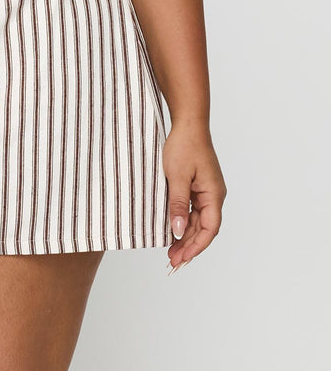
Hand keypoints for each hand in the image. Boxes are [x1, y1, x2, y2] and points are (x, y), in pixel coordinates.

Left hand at [162, 121, 226, 271]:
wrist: (188, 122)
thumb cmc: (184, 145)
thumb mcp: (177, 177)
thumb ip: (177, 205)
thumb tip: (176, 231)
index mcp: (214, 194)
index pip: (209, 229)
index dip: (196, 246)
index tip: (182, 259)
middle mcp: (213, 195)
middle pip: (203, 228)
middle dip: (188, 245)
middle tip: (172, 261)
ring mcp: (206, 190)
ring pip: (197, 220)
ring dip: (185, 235)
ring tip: (170, 251)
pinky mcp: (198, 185)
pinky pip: (192, 209)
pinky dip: (183, 221)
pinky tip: (172, 230)